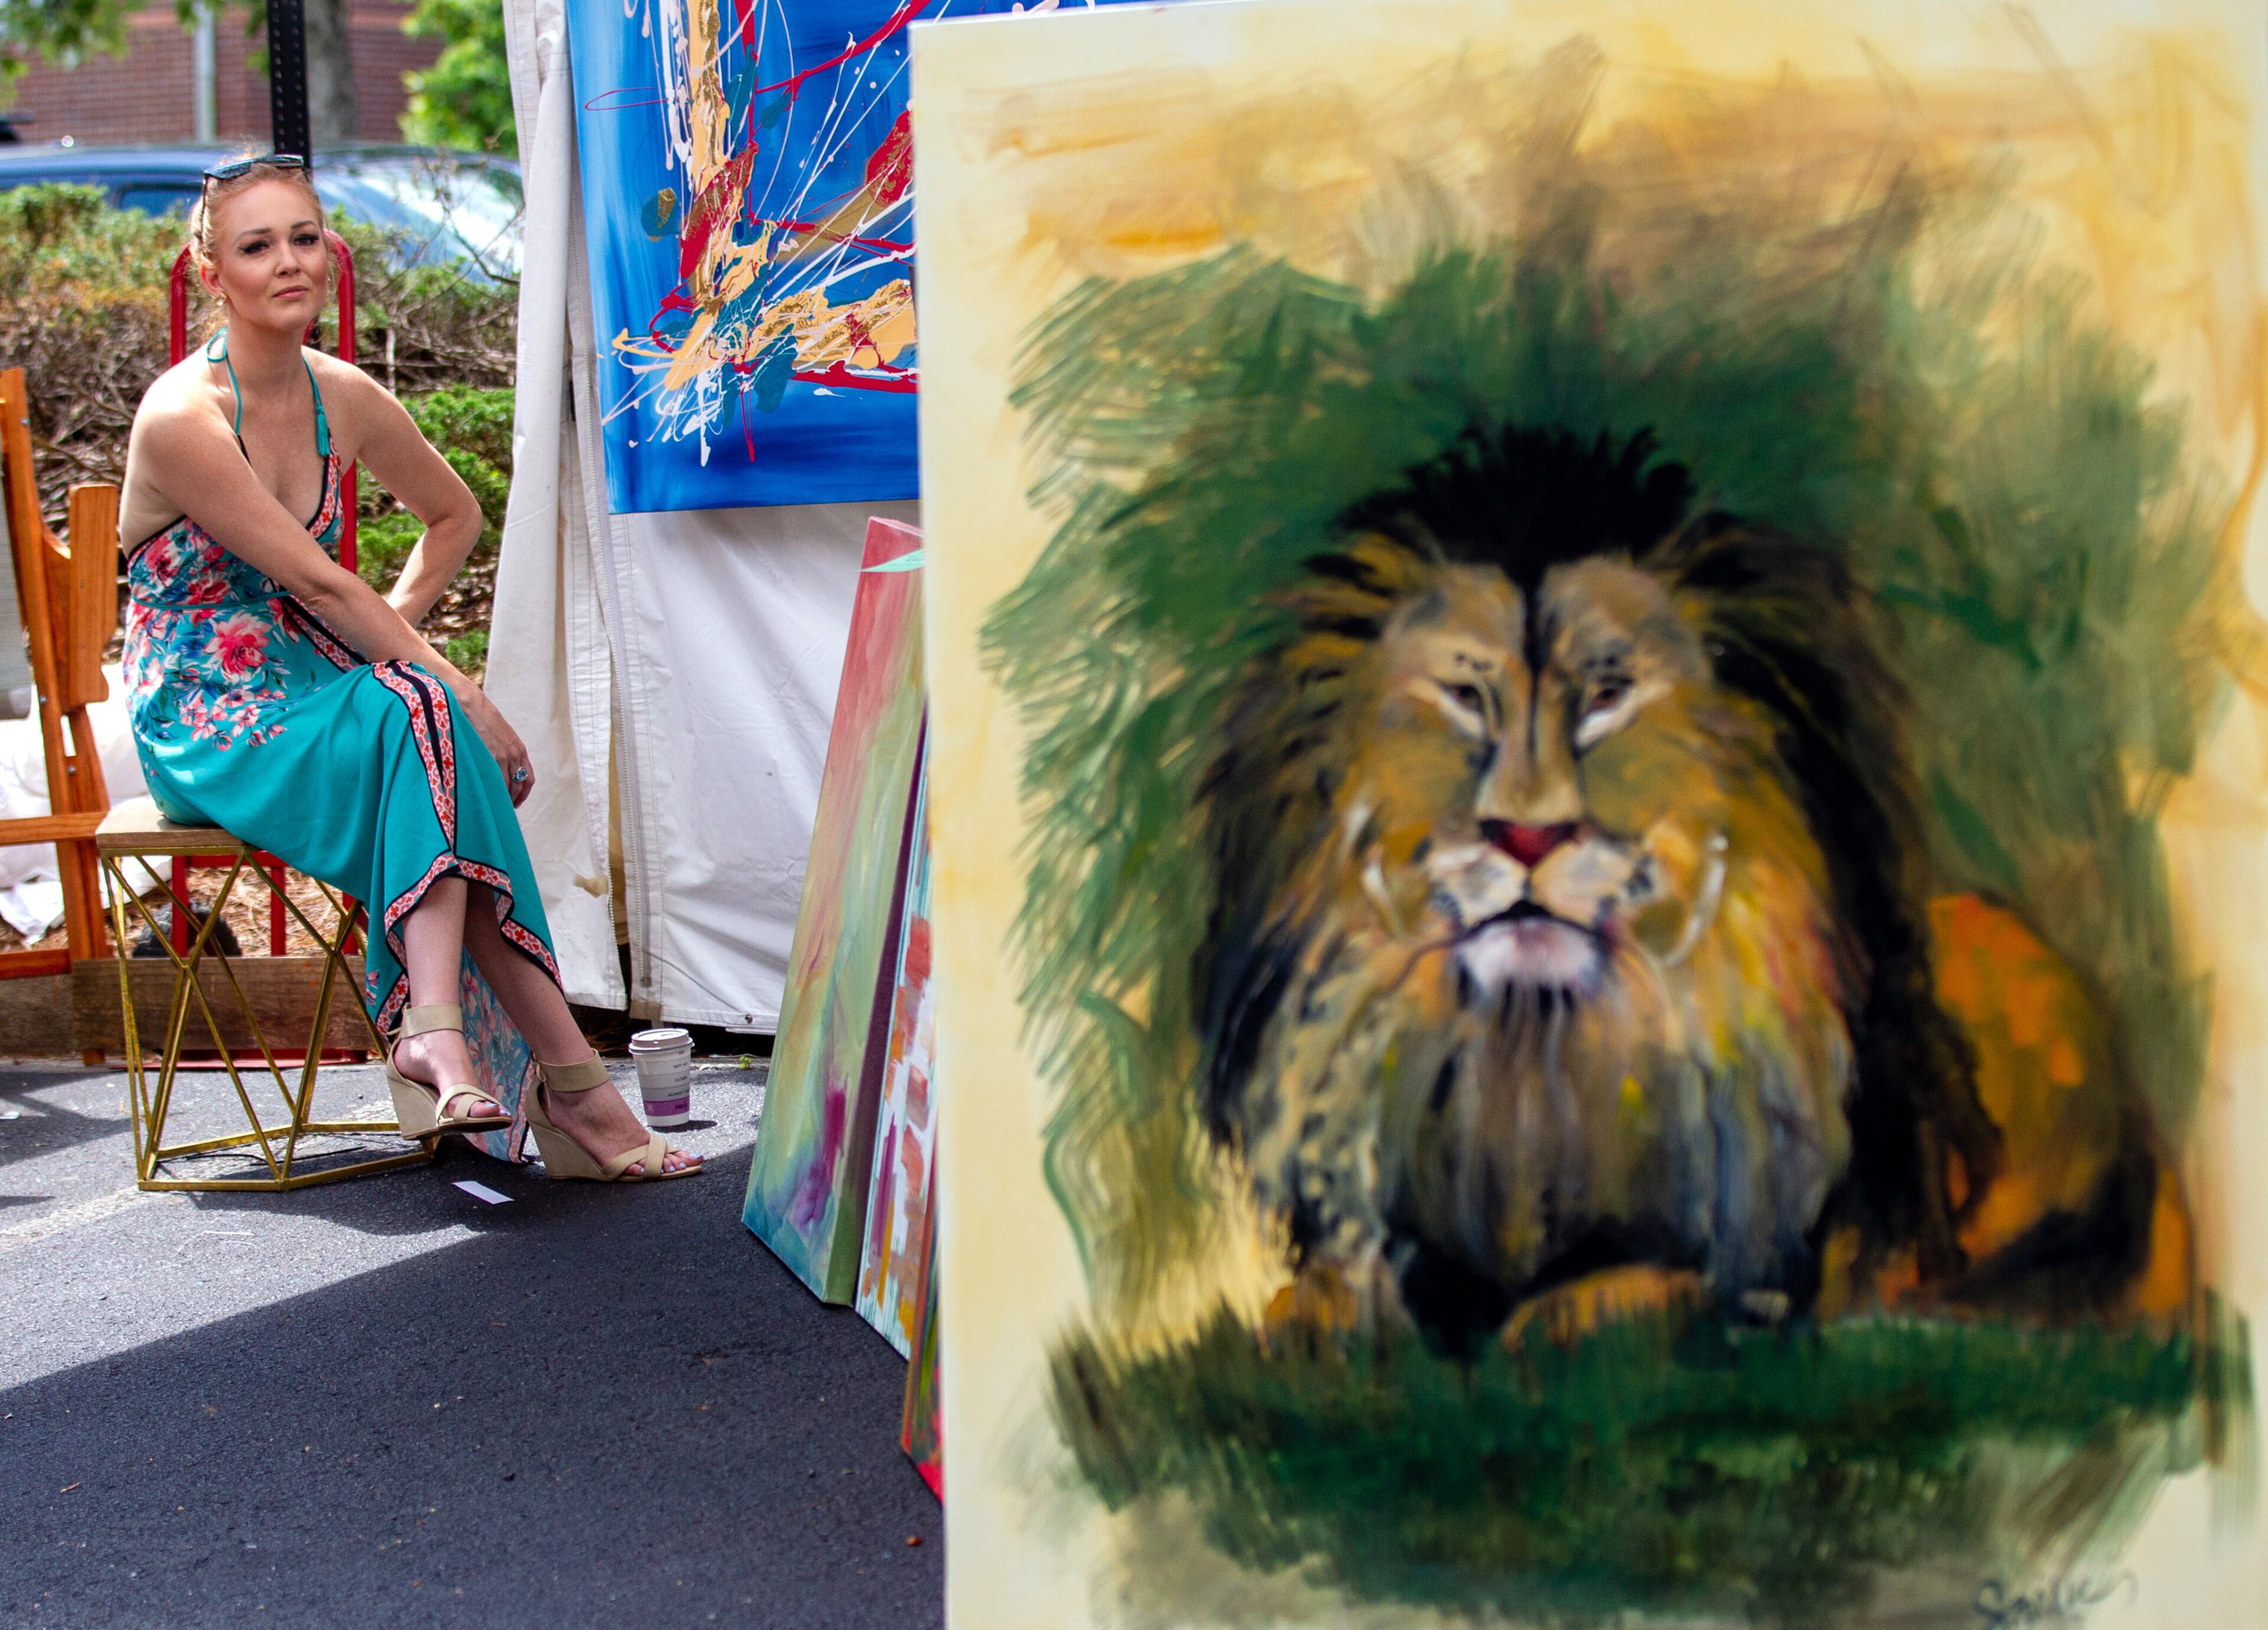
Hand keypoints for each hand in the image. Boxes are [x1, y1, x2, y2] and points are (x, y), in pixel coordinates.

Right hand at [461, 687, 534, 805]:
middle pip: (519, 785)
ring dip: (503, 798)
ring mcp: (504, 757)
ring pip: (508, 786)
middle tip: (504, 808)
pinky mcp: (491, 757)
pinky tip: (488, 797)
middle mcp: (515, 754)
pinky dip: (494, 792)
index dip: (523, 793)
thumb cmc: (480, 718)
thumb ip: (501, 750)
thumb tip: (496, 765)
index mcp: (519, 749)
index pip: (528, 778)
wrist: (470, 704)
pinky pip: (496, 781)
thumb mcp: (498, 735)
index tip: (517, 802)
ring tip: (494, 806)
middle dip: (513, 799)